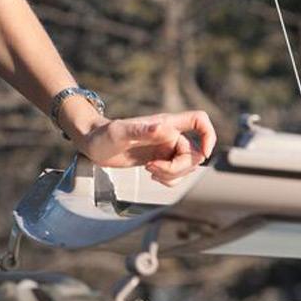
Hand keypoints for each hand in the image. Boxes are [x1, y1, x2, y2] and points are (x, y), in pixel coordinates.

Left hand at [74, 111, 216, 185]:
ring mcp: (165, 149)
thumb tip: (163, 128)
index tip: (202, 153)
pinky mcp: (159, 161)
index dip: (209, 136)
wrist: (92, 144)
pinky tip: (150, 174)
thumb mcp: (120, 133)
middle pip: (194, 154)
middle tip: (151, 168)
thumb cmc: (103, 134)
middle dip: (178, 168)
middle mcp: (169, 136)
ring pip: (186, 167)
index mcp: (165, 124)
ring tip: (148, 170)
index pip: (199, 121)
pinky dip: (168, 179)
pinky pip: (176, 175)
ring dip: (172, 175)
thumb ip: (142, 131)